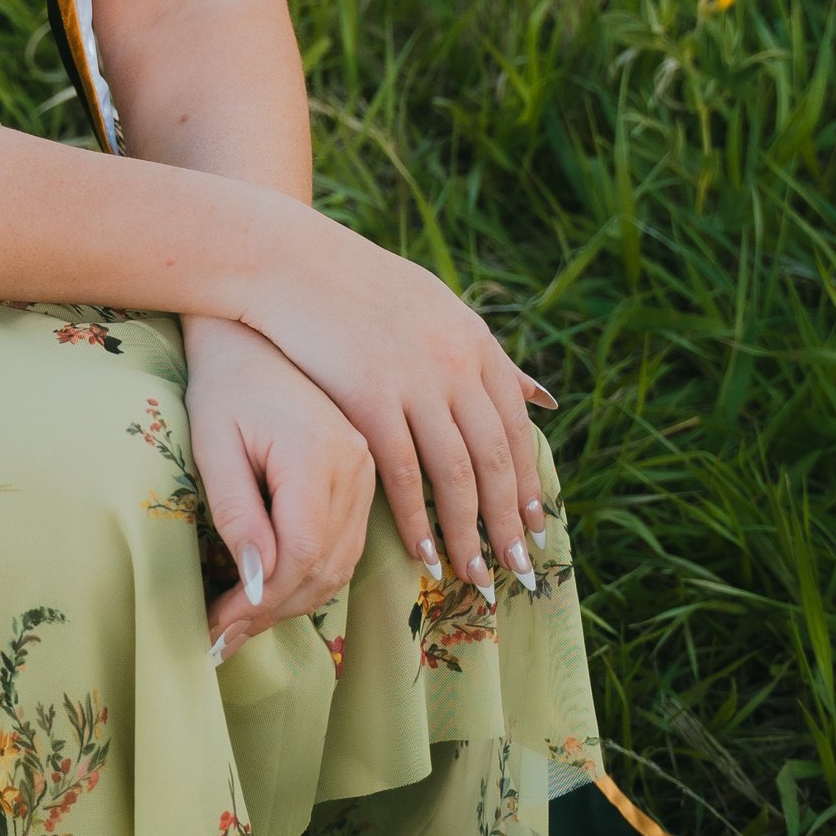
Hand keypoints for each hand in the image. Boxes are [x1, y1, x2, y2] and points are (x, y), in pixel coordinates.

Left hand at [182, 318, 375, 661]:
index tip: (214, 626)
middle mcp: (356, 465)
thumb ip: (237, 515)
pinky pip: (347, 545)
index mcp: (319, 452)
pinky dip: (312, 577)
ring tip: (239, 624)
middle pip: (325, 567)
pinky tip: (271, 592)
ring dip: (292, 602)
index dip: (259, 600)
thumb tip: (256, 587)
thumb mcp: (215, 446)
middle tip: (219, 640)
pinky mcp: (365, 476)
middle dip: (272, 611)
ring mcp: (367, 471)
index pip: (301, 552)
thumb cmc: (221, 386)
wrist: (255, 335)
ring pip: (341, 564)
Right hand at [246, 215, 552, 603]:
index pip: (516, 428)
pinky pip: (402, 474)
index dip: (528, 482)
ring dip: (468, 532)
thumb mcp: (437, 306)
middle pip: (495, 459)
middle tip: (519, 570)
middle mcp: (455, 363)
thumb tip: (545, 397)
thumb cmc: (355, 285)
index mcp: (474, 342)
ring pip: (455, 475)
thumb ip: (488, 357)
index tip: (536, 526)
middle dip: (510, 522)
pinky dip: (416, 519)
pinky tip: (423, 552)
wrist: (289, 261)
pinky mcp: (369, 398)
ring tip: (475, 575)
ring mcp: (415, 381)